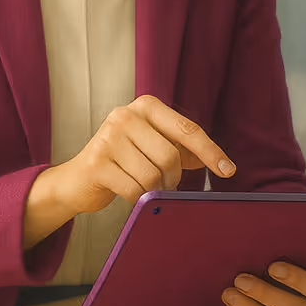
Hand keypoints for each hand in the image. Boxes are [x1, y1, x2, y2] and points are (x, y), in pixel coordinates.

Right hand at [23, 96, 234, 247]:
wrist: (77, 180)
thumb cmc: (123, 161)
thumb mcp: (154, 147)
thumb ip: (184, 149)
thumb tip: (221, 163)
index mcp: (146, 106)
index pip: (188, 129)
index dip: (210, 152)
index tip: (228, 170)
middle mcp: (126, 115)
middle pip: (171, 156)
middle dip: (173, 178)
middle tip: (165, 185)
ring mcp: (109, 137)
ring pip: (153, 175)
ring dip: (154, 189)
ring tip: (144, 187)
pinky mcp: (97, 163)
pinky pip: (134, 189)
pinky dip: (137, 198)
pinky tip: (128, 192)